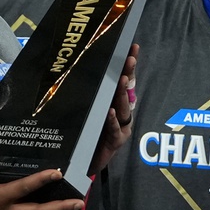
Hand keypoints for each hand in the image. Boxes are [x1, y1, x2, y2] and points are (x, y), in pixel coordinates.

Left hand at [88, 43, 138, 176]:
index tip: (132, 46)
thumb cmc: (84, 133)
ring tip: (122, 80)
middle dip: (128, 73)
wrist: (83, 162)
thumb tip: (78, 67)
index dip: (128, 64)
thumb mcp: (85, 110)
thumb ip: (87, 93)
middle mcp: (121, 112)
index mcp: (114, 102)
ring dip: (122, 94)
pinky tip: (110, 112)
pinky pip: (114, 129)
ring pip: (122, 108)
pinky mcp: (116, 141)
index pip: (123, 79)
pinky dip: (112, 121)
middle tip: (130, 59)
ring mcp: (121, 127)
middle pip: (126, 90)